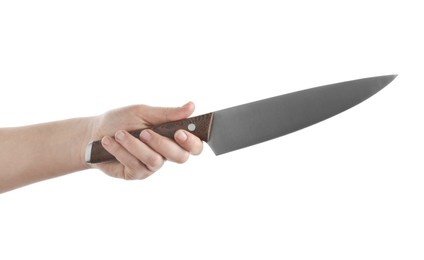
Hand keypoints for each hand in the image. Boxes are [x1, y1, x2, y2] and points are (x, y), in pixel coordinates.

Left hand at [88, 102, 202, 179]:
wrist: (93, 133)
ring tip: (119, 133)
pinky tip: (109, 141)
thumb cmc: (121, 120)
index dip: (192, 142)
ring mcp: (151, 166)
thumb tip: (191, 106)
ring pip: (154, 160)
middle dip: (162, 144)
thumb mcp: (143, 112)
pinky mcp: (135, 174)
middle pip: (180, 157)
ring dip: (135, 145)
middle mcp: (165, 153)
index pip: (194, 146)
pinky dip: (121, 150)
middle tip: (145, 133)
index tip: (180, 133)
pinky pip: (134, 164)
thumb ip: (168, 114)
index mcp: (172, 137)